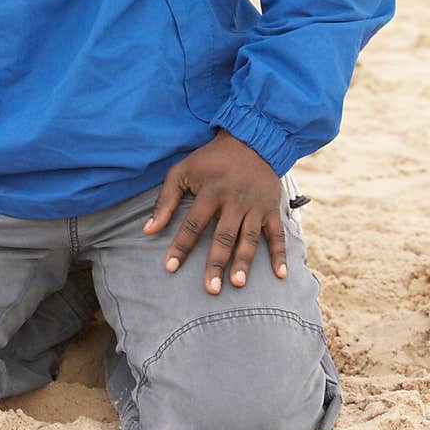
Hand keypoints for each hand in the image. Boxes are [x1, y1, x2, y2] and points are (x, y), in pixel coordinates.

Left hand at [143, 130, 286, 294]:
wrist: (250, 140)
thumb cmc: (210, 160)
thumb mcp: (182, 170)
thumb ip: (165, 200)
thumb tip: (148, 230)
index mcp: (210, 190)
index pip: (193, 223)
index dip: (181, 246)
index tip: (170, 267)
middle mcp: (234, 200)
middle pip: (223, 236)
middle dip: (216, 263)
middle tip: (211, 289)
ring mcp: (255, 205)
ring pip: (250, 238)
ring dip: (244, 261)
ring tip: (237, 284)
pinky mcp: (272, 208)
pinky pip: (277, 234)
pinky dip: (280, 254)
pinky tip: (280, 274)